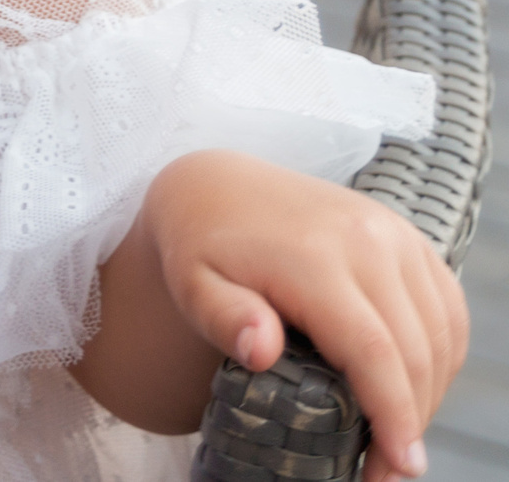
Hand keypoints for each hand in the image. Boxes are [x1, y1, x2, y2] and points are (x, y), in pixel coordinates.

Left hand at [146, 150, 466, 481]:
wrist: (216, 186)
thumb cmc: (199, 244)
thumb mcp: (190, 283)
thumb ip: (222, 317)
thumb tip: (262, 351)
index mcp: (314, 256)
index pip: (374, 350)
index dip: (394, 414)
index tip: (397, 467)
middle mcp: (368, 239)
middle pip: (416, 351)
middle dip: (412, 420)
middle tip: (387, 470)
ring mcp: (395, 234)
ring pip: (442, 334)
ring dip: (431, 392)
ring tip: (395, 433)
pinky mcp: (408, 237)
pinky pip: (448, 308)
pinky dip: (442, 356)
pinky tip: (414, 387)